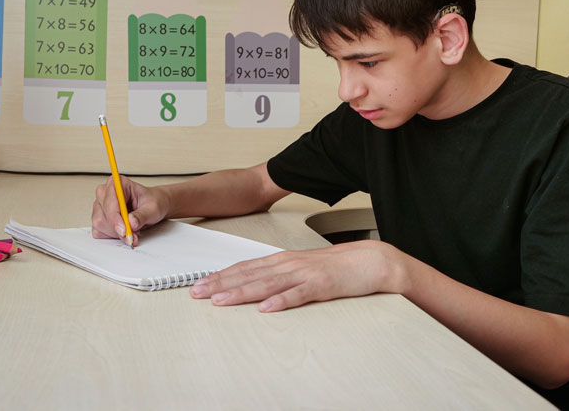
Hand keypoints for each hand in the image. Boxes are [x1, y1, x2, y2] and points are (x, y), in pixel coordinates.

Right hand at [91, 176, 167, 245]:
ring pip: (100, 224)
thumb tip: (131, 223)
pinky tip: (125, 232)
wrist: (153, 205)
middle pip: (102, 215)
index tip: (124, 230)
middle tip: (133, 235)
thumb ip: (142, 216)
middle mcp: (106, 193)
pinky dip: (113, 236)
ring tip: (133, 231)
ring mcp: (100, 205)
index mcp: (118, 184)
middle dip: (118, 229)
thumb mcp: (153, 208)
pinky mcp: (99, 217)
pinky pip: (99, 231)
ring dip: (117, 233)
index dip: (115, 218)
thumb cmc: (153, 201)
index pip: (109, 202)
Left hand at [190, 240, 406, 311]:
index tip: (199, 284)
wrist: (371, 260)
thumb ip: (280, 275)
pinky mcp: (322, 285)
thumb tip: (256, 288)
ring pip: (267, 284)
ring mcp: (305, 273)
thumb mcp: (303, 268)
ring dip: (242, 292)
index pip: (246, 267)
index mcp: (284, 260)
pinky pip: (299, 294)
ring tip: (220, 301)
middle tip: (196, 292)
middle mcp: (290, 264)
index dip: (221, 276)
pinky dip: (281, 301)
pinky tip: (266, 308)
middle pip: (250, 274)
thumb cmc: (338, 266)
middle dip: (221, 284)